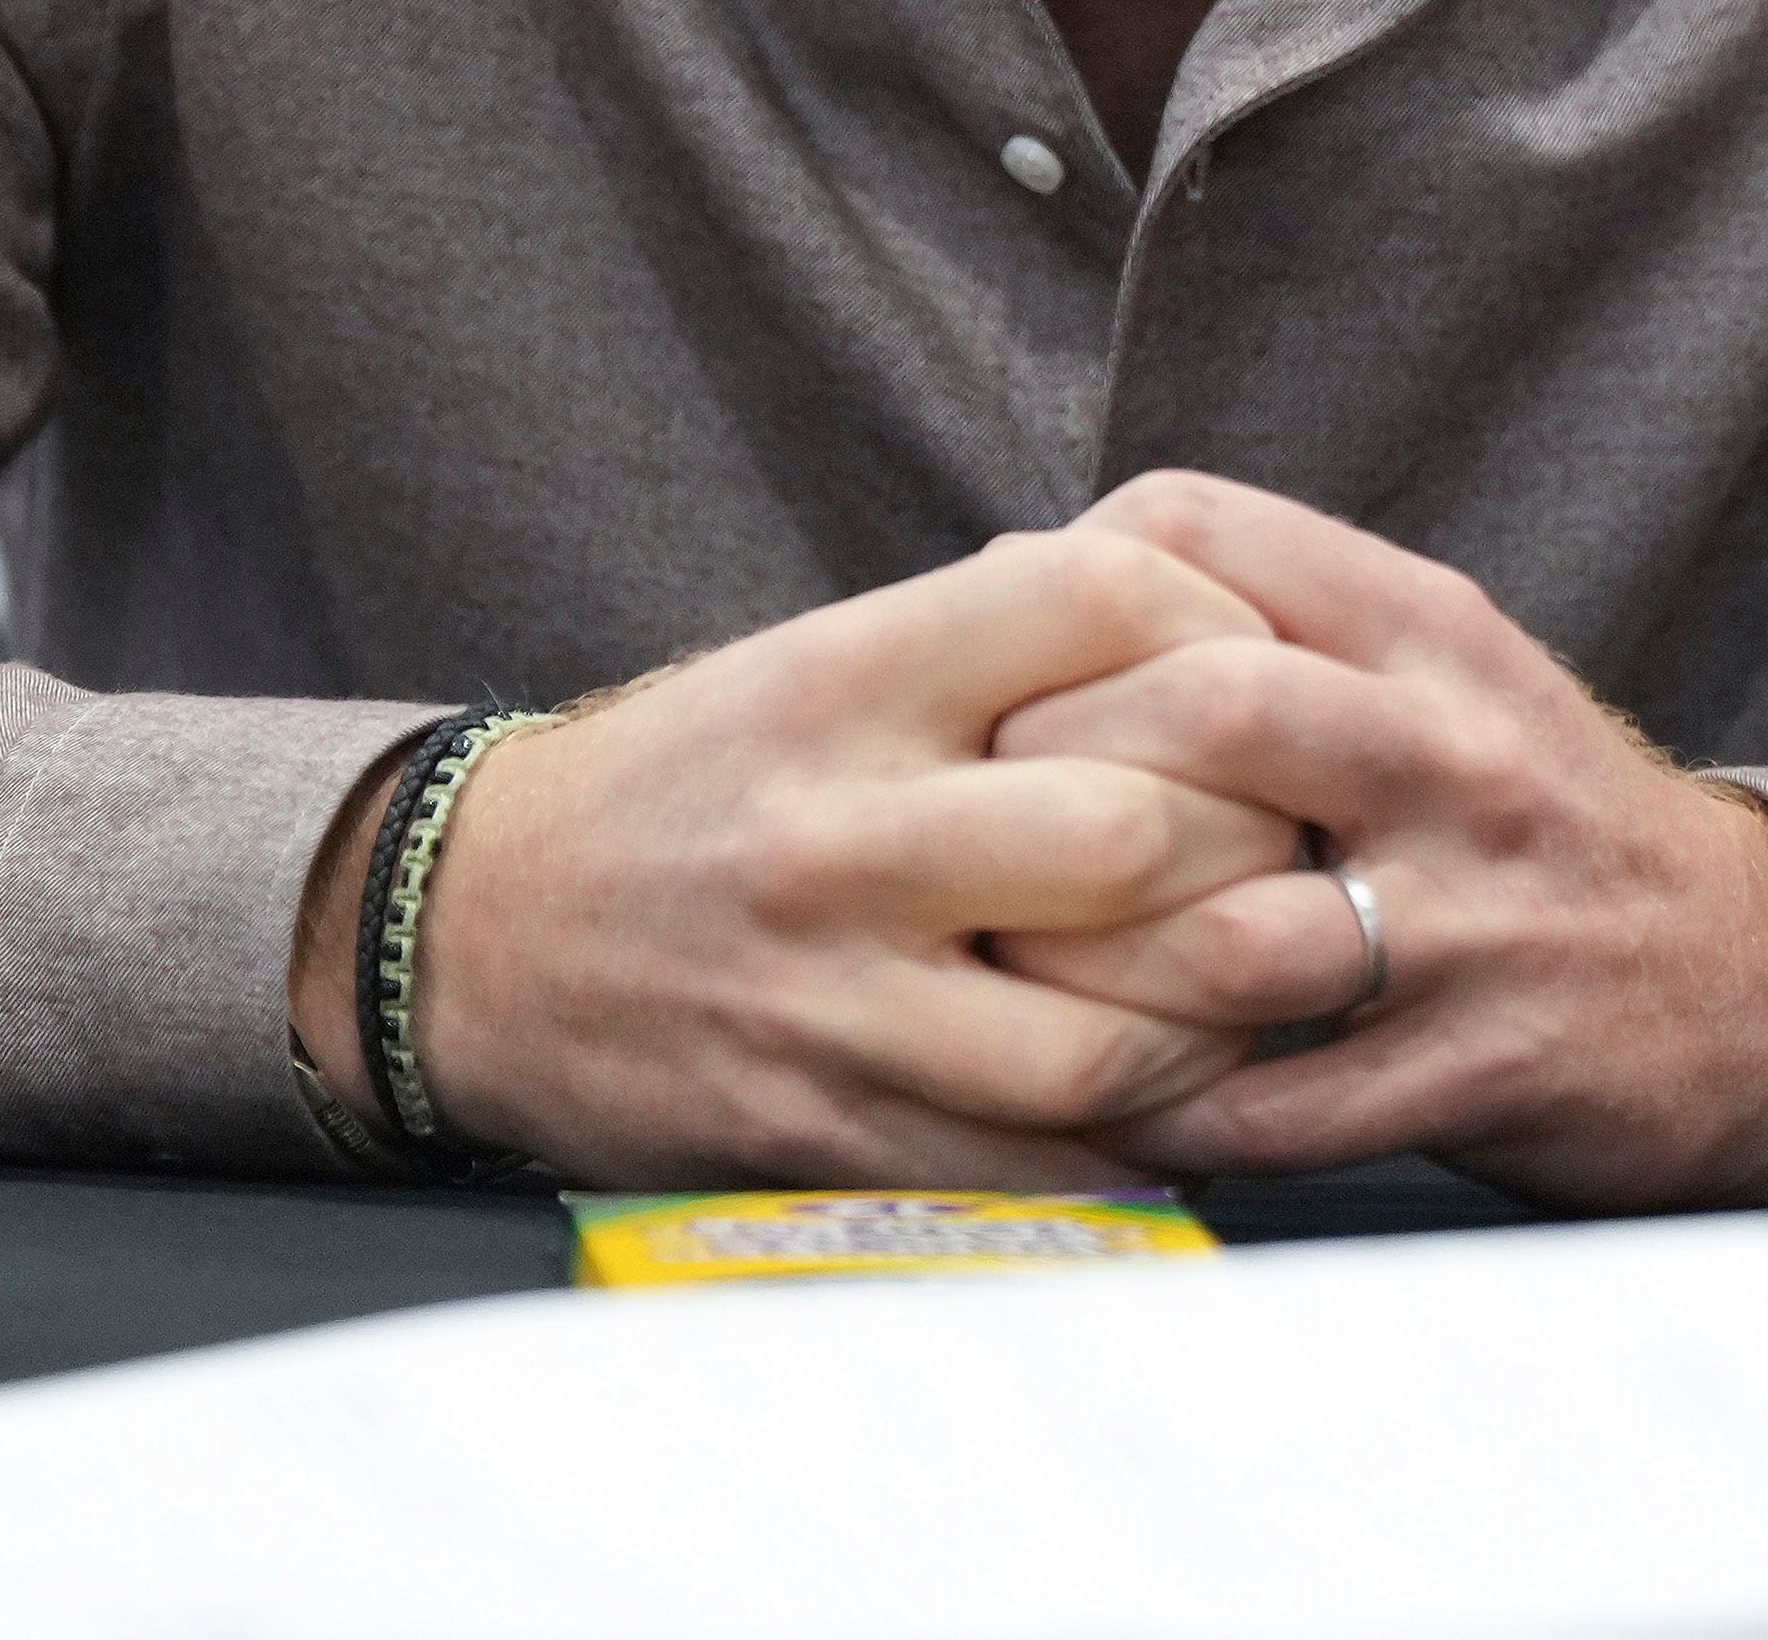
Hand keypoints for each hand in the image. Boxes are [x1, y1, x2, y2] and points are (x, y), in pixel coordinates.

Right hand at [330, 527, 1307, 1187]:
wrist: (474, 934)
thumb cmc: (692, 785)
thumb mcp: (819, 663)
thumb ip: (998, 644)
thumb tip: (1219, 628)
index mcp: (841, 679)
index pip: (1094, 600)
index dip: (1220, 629)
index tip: (1256, 671)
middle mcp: (837, 835)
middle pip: (1133, 835)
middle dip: (1251, 845)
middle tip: (1293, 847)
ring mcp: (832, 1004)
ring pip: (1109, 1038)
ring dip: (1218, 1021)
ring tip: (1250, 985)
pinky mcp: (830, 1139)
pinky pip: (1044, 1167)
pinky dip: (1141, 1134)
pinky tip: (1173, 1086)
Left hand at [978, 471, 1767, 1209]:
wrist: (1764, 980)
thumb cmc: (1538, 818)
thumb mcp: (1439, 667)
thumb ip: (1272, 620)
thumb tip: (1032, 571)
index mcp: (1426, 628)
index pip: (1204, 530)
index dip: (1064, 581)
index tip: (995, 658)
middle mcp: (1453, 753)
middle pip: (1211, 711)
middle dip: (1059, 765)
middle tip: (975, 823)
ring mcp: (1475, 920)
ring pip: (1236, 935)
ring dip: (1097, 967)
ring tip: (1016, 977)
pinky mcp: (1486, 1069)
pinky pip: (1289, 1110)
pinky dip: (1178, 1116)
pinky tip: (1111, 1102)